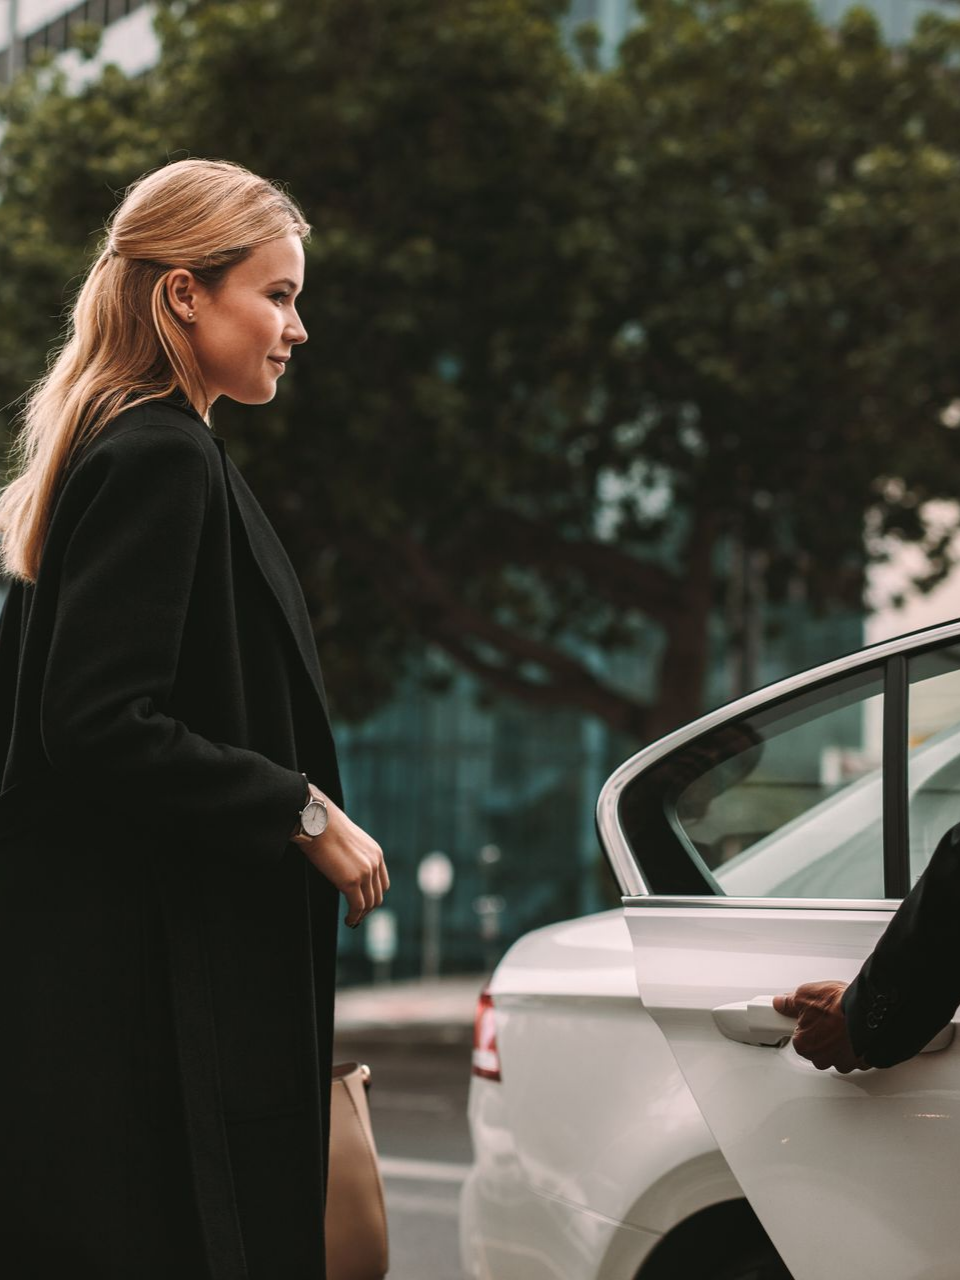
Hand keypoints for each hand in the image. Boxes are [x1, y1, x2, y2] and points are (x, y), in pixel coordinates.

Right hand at [299, 795, 389, 927]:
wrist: (318, 822)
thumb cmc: (325, 828)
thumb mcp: (348, 841)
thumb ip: (354, 856)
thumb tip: (346, 870)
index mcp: (376, 853)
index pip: (382, 883)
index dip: (374, 897)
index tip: (364, 905)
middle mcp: (374, 863)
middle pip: (378, 895)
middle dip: (368, 910)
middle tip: (356, 917)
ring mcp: (365, 872)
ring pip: (369, 904)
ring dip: (361, 916)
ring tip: (351, 921)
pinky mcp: (351, 881)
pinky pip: (358, 906)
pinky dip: (354, 917)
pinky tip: (348, 920)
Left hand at [773, 980, 869, 1073]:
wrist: (867, 1012)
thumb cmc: (838, 1006)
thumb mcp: (805, 995)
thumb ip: (789, 1002)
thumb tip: (781, 1003)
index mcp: (803, 1044)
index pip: (799, 1037)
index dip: (806, 1024)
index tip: (812, 1016)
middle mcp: (821, 1058)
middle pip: (818, 1048)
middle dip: (822, 1034)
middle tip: (829, 1018)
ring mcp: (842, 1063)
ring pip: (836, 1054)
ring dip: (839, 1042)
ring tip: (843, 1023)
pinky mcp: (861, 1063)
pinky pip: (855, 1056)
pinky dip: (856, 1046)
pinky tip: (855, 1033)